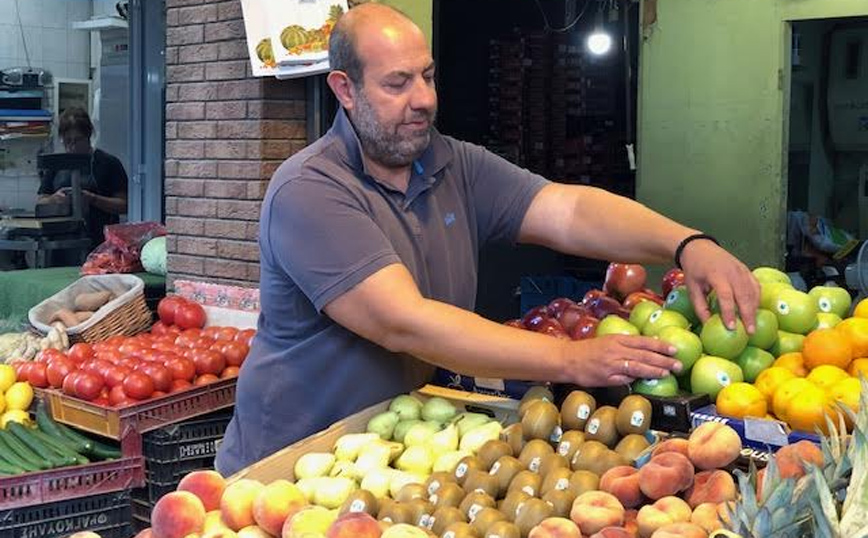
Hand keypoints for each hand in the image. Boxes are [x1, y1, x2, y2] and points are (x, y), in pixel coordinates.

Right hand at [565, 334, 681, 385]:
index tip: (674, 349)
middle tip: (678, 364)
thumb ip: (626, 344)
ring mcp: (612, 364)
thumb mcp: (608, 341)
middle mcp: (616, 350)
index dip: (660, 345)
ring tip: (667, 373)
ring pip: (637, 366)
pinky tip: (646, 381)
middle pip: (644, 354)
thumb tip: (647, 347)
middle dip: (663, 360)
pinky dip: (636, 379)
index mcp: (618, 339)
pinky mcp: (607, 377)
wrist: (568, 359)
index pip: (644, 341)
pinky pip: (624, 378)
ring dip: (654, 370)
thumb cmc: (589, 350)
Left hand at [679, 238, 760, 332]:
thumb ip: (700, 307)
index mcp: (716, 274)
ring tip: (752, 326)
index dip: (729, 312)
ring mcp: (741, 270)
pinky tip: (755, 311)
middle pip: (744, 295)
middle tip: (749, 332)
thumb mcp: (692, 288)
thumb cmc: (694, 269)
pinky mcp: (746, 270)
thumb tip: (708, 326)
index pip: (726, 295)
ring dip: (754, 309)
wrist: (699, 247)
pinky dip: (757, 299)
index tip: (731, 327)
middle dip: (748, 315)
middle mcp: (732, 271)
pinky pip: (755, 286)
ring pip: (753, 291)